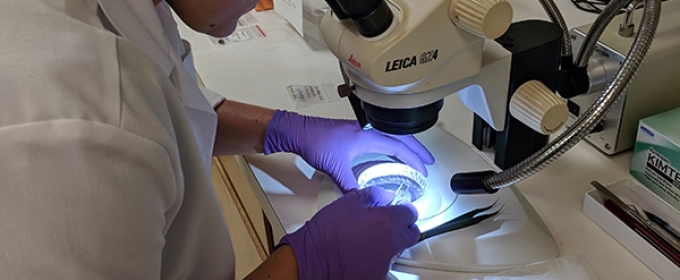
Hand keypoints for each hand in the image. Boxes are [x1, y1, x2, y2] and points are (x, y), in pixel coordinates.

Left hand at [263, 110, 433, 192]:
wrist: (298, 131)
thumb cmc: (314, 141)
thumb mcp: (335, 167)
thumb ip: (350, 184)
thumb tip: (361, 196)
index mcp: (366, 136)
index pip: (398, 146)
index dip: (413, 158)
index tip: (423, 168)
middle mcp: (366, 129)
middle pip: (400, 137)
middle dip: (417, 149)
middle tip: (428, 160)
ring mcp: (360, 128)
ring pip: (391, 135)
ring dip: (405, 145)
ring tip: (414, 155)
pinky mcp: (354, 131)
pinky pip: (381, 135)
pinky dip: (392, 143)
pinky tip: (389, 151)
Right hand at [278, 187, 419, 279]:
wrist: (313, 258)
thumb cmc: (326, 232)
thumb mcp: (349, 201)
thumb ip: (375, 194)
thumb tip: (387, 196)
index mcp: (388, 221)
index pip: (411, 212)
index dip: (403, 209)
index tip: (398, 209)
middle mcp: (392, 243)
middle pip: (411, 233)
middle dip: (403, 227)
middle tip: (388, 224)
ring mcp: (386, 262)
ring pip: (399, 249)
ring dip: (390, 243)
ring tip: (369, 239)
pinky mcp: (379, 276)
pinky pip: (387, 264)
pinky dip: (379, 258)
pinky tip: (364, 253)